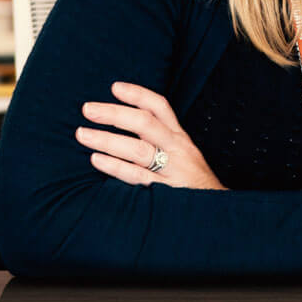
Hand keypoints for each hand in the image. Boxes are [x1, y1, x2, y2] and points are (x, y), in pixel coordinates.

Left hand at [76, 81, 225, 189]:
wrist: (218, 214)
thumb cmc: (193, 183)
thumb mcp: (183, 155)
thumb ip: (161, 141)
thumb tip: (126, 125)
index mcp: (180, 137)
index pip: (160, 107)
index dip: (137, 94)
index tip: (114, 87)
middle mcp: (177, 149)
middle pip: (145, 123)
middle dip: (115, 114)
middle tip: (88, 109)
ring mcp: (172, 170)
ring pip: (138, 149)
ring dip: (107, 140)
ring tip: (83, 134)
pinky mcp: (166, 192)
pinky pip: (137, 176)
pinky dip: (116, 167)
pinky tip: (97, 160)